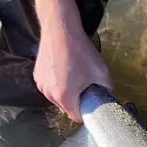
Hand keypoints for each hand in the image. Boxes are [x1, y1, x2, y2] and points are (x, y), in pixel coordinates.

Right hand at [33, 0, 111, 121]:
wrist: (60, 29)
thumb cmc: (81, 52)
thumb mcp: (102, 73)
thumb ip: (108, 91)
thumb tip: (110, 99)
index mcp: (65, 98)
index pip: (77, 117)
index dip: (87, 112)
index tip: (92, 102)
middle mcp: (49, 95)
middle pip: (67, 108)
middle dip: (77, 102)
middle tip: (85, 87)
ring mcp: (41, 85)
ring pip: (57, 99)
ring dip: (66, 94)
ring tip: (74, 77)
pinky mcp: (36, 76)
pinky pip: (50, 88)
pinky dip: (57, 85)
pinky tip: (64, 72)